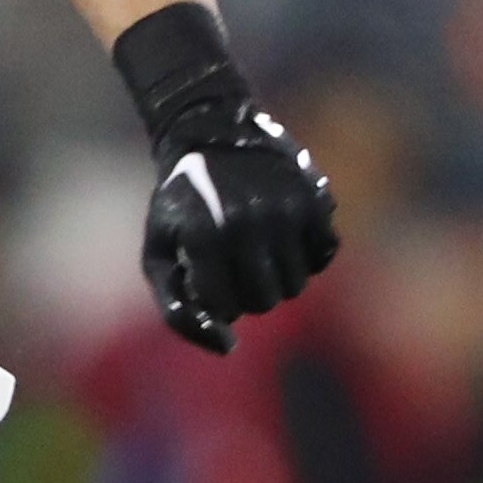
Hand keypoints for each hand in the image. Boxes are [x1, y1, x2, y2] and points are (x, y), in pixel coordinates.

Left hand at [142, 105, 338, 352]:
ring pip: (296, 285)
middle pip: (265, 302)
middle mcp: (249, 222)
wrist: (211, 135)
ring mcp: (287, 210)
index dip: (214, 299)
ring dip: (275, 277)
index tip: (203, 274)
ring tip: (253, 248)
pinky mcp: (316, 200)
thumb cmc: (180, 204)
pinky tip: (281, 235)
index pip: (226, 308)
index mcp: (205, 236)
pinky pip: (323, 257)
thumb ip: (179, 310)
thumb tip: (227, 348)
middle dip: (246, 294)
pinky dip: (305, 256)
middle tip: (231, 265)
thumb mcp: (159, 253)